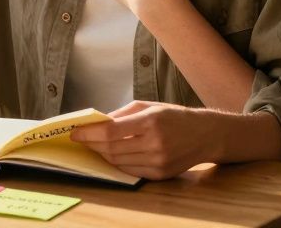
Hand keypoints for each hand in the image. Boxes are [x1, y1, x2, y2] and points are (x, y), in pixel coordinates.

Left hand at [69, 101, 220, 179]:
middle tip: (81, 139)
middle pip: (111, 149)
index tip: (75, 132)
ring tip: (94, 146)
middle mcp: (155, 143)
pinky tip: (112, 155)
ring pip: (118, 162)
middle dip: (91, 144)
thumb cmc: (174, 116)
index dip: (89, 134)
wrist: (206, 135)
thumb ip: (122, 115)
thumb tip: (97, 123)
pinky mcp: (160, 174)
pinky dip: (117, 163)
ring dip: (102, 154)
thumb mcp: (149, 106)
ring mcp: (158, 161)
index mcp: (151, 121)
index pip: (111, 132)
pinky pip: (130, 171)